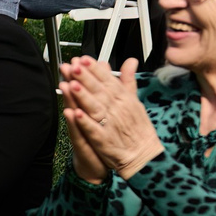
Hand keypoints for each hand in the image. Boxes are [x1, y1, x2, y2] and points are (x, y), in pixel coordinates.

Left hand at [58, 57, 162, 177]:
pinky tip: (75, 114)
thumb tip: (130, 61)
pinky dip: (85, 122)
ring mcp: (111, 125)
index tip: (84, 59)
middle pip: (99, 91)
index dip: (95, 69)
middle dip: (86, 78)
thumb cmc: (139, 128)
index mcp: (124, 99)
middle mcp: (118, 110)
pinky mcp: (104, 141)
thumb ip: (128, 80)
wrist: (144, 155)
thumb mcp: (135, 101)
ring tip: (72, 85)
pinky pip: (94, 131)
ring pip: (95, 108)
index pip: (108, 80)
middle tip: (73, 66)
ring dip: (83, 97)